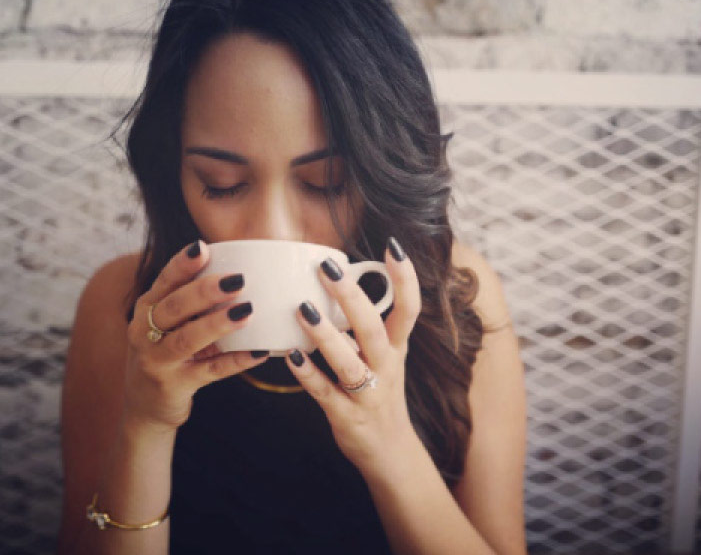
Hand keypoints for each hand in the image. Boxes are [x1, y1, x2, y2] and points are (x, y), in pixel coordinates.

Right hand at [123, 240, 266, 430]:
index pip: (163, 281)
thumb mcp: (167, 324)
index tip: (203, 248)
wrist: (145, 405)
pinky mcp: (175, 386)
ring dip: (218, 324)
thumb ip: (190, 301)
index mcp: (146, 309)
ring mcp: (158, 361)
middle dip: (205, 291)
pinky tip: (259, 351)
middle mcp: (145, 332)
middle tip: (237, 279)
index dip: (182, 264)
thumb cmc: (165, 352)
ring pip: (188, 339)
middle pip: (174, 307)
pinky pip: (211, 372)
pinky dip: (236, 361)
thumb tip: (238, 271)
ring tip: (247, 311)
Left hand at [285, 237, 421, 475]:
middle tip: (328, 268)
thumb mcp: (386, 357)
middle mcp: (387, 368)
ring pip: (349, 362)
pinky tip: (290, 356)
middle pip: (374, 329)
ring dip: (326, 336)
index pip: (410, 309)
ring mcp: (368, 395)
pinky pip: (325, 393)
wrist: (390, 453)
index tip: (392, 247)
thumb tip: (342, 282)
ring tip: (303, 310)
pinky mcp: (347, 417)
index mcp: (397, 349)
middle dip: (352, 298)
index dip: (405, 279)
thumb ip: (368, 326)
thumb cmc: (380, 393)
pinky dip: (307, 374)